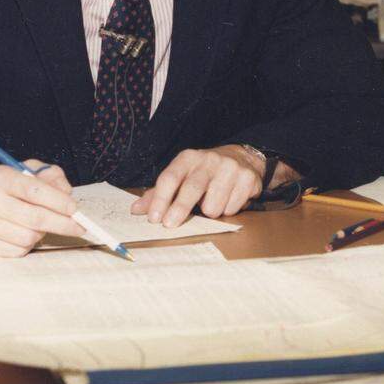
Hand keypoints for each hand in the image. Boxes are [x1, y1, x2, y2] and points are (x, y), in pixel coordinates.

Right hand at [0, 161, 83, 256]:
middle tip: (78, 226)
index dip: (58, 200)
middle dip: (61, 223)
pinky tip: (23, 233)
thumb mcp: (26, 172)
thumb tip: (66, 193)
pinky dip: (28, 246)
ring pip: (27, 237)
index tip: (74, 209)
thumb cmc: (5, 188)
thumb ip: (50, 176)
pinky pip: (17, 251)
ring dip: (42, 234)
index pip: (33, 189)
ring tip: (41, 226)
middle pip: (34, 217)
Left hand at [130, 145, 277, 227]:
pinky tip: (228, 199)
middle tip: (170, 225)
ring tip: (212, 203)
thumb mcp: (181, 175)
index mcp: (188, 158)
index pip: (170, 177)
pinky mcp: (247, 179)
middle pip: (192, 188)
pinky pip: (232, 208)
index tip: (153, 218)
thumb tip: (136, 210)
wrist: (242, 159)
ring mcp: (230, 168)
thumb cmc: (204, 172)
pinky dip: (228, 210)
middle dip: (180, 209)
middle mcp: (208, 159)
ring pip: (214, 205)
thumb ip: (159, 193)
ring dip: (210, 212)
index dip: (160, 199)